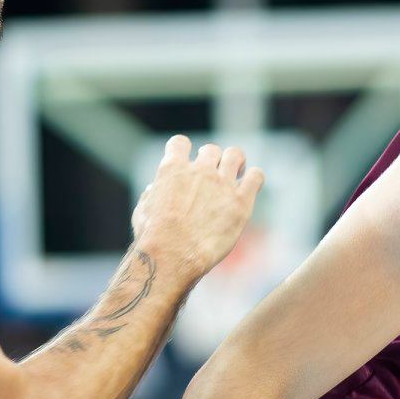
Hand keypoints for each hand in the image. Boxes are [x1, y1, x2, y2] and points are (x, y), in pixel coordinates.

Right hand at [131, 135, 263, 279]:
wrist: (173, 255)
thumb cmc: (154, 239)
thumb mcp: (143, 212)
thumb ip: (152, 196)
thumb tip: (155, 189)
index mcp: (172, 169)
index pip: (179, 143)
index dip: (183, 151)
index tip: (186, 161)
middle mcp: (200, 170)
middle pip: (211, 150)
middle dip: (211, 161)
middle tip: (213, 177)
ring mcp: (222, 183)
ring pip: (235, 155)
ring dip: (235, 162)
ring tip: (236, 175)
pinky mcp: (241, 200)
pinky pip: (256, 176)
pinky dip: (254, 178)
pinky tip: (249, 187)